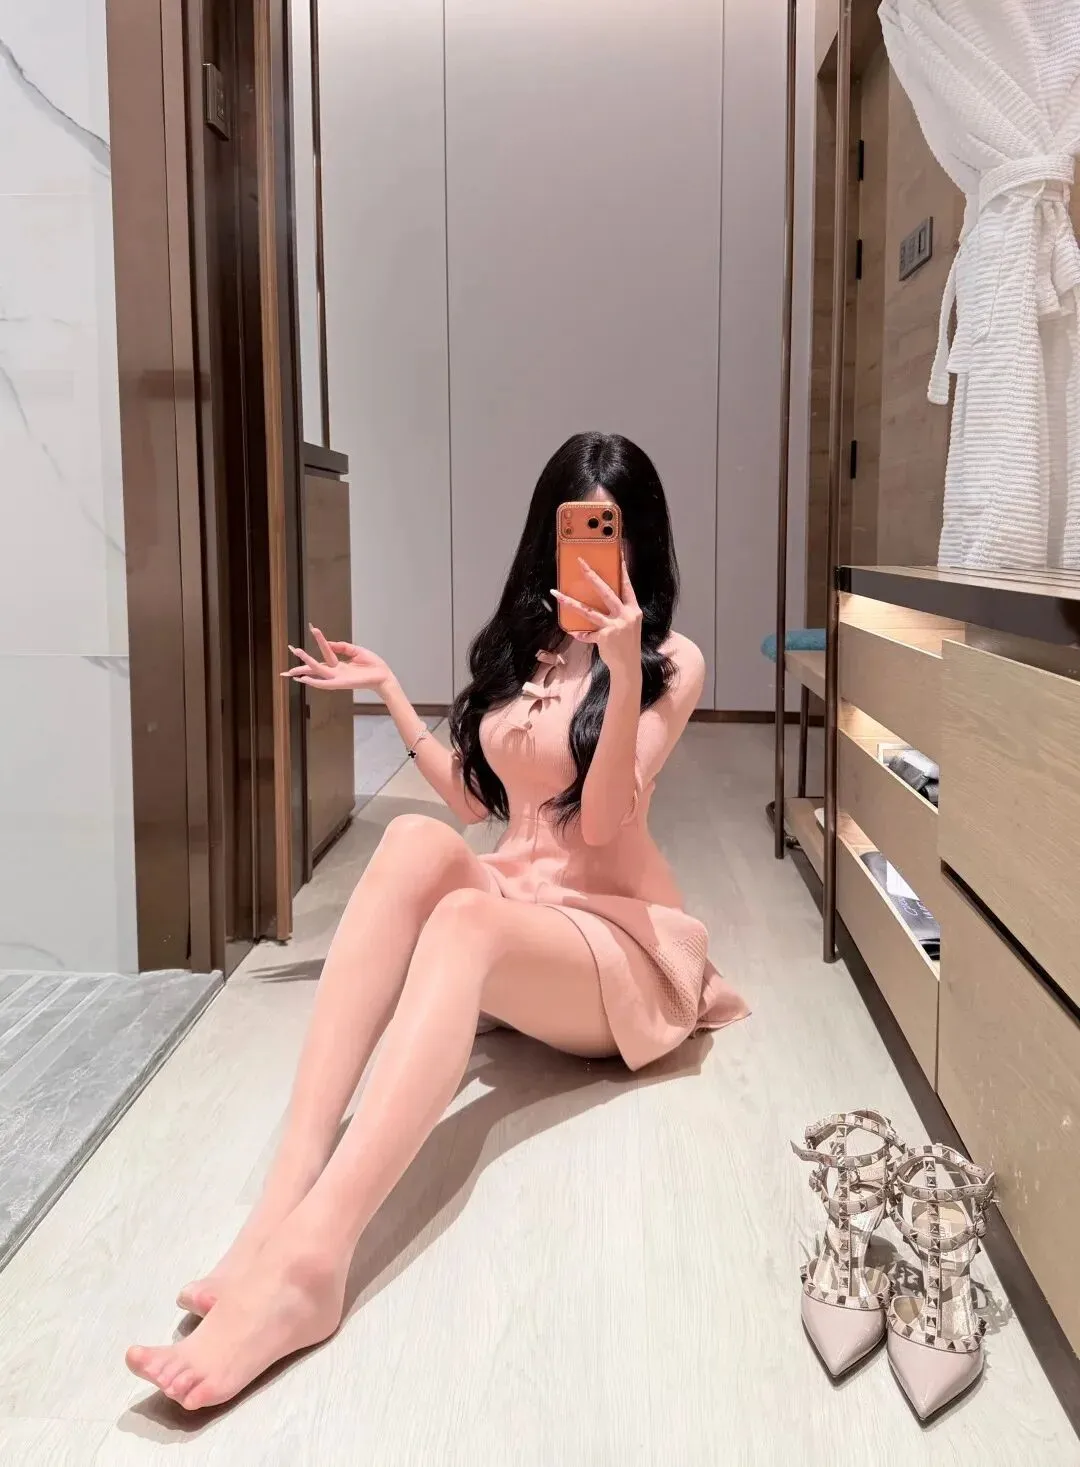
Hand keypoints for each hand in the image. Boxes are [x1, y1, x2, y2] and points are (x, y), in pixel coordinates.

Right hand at [281, 626, 393, 694]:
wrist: (383, 676)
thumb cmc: (372, 665)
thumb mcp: (356, 651)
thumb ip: (342, 647)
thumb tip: (329, 643)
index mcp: (340, 665)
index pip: (325, 652)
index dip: (320, 641)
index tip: (313, 629)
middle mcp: (336, 672)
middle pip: (315, 666)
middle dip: (302, 662)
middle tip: (291, 652)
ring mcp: (337, 678)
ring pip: (318, 671)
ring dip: (305, 667)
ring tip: (293, 664)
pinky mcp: (341, 683)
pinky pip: (325, 683)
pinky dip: (314, 682)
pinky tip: (304, 679)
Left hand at [551, 553, 641, 680]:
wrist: (628, 666)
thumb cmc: (626, 643)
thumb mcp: (629, 624)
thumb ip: (620, 610)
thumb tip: (603, 596)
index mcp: (633, 609)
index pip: (627, 585)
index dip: (622, 569)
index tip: (617, 553)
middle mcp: (626, 615)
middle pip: (606, 592)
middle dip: (592, 576)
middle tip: (580, 563)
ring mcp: (615, 627)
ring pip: (588, 611)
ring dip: (570, 602)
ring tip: (556, 594)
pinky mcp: (605, 638)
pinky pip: (587, 633)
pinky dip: (580, 633)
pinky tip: (573, 632)